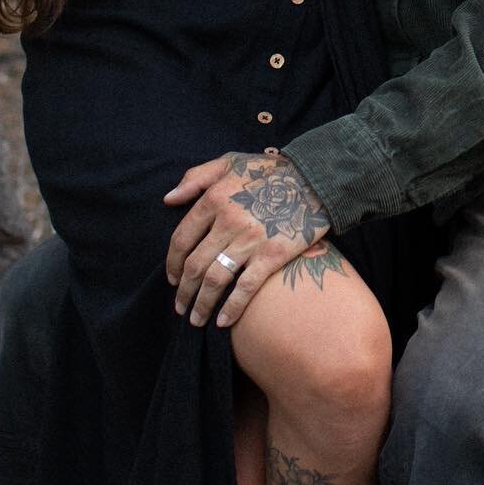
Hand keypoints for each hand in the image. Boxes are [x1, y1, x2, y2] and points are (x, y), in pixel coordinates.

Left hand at [163, 152, 331, 327]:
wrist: (315, 178)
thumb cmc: (270, 171)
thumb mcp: (229, 162)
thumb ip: (195, 177)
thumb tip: (168, 199)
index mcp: (214, 199)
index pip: (182, 238)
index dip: (172, 262)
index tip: (172, 278)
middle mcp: (228, 222)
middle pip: (195, 264)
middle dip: (183, 291)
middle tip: (179, 306)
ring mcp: (250, 240)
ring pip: (214, 279)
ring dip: (201, 303)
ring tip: (195, 319)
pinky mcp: (272, 255)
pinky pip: (246, 288)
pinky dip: (231, 308)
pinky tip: (222, 322)